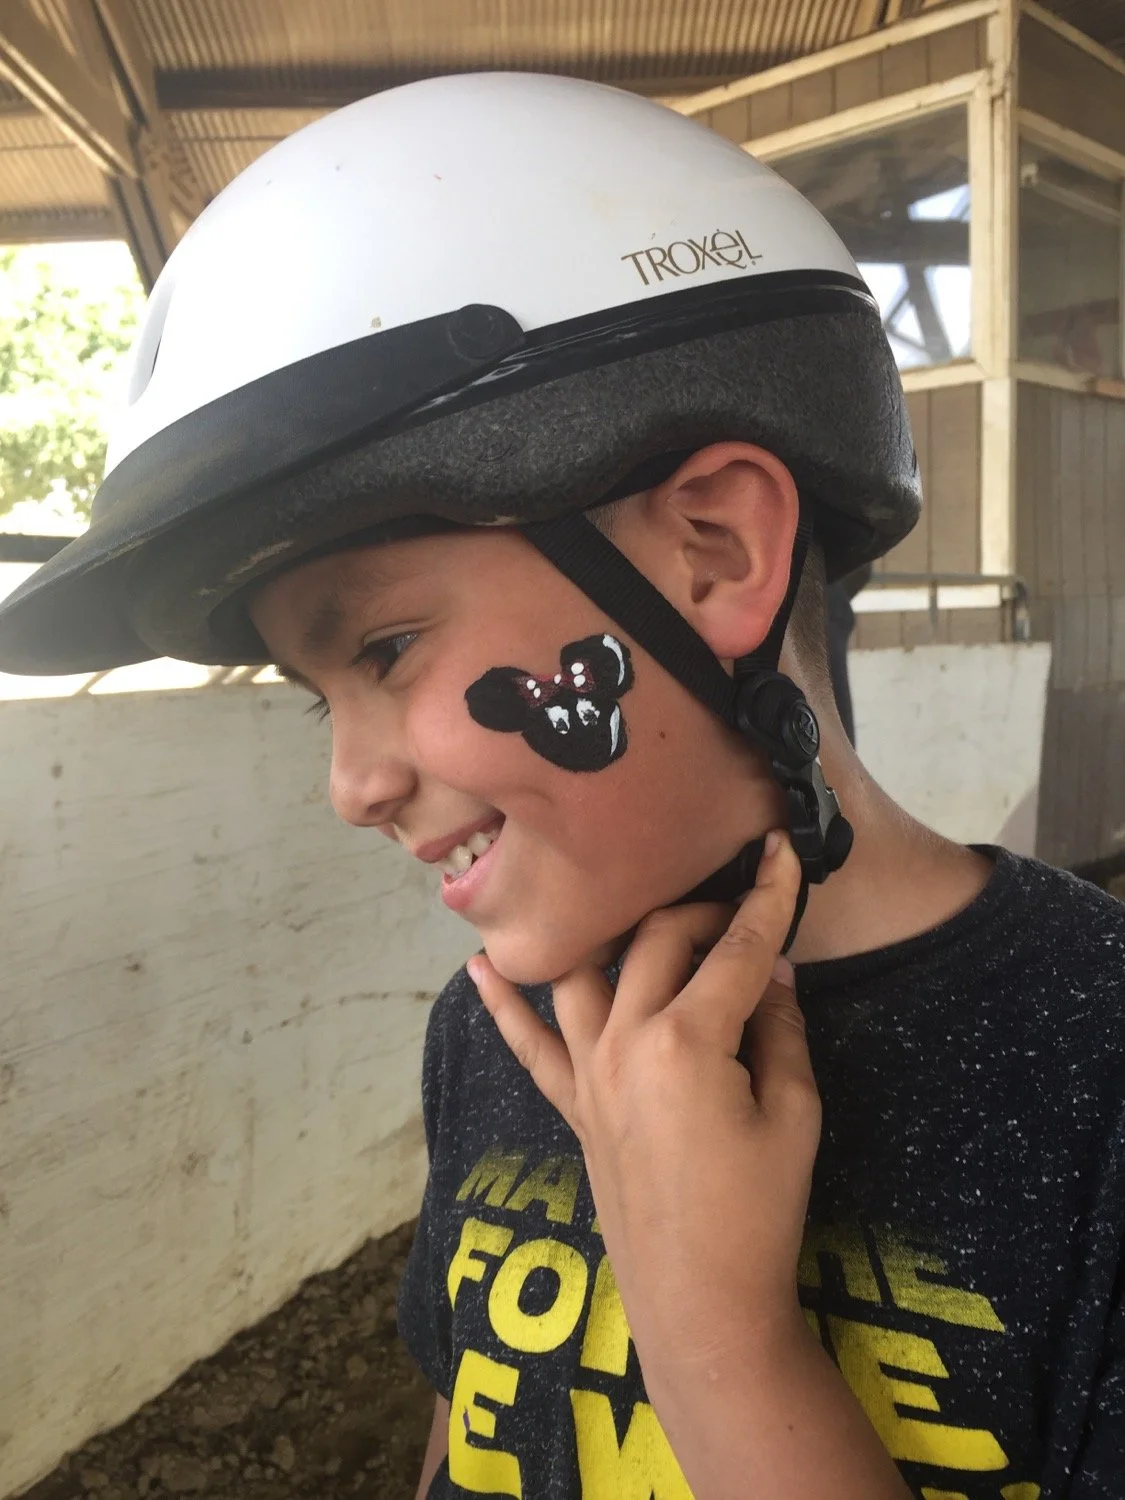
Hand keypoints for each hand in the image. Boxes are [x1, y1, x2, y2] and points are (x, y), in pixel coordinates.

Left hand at [466, 830, 820, 1388]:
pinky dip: (501, 1005)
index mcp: (690, 1040)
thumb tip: (771, 968)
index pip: (738, 948)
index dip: (768, 897)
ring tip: (647, 918)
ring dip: (615, 933)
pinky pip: (526, 1044)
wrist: (701, 1299)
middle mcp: (627, 1040)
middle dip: (702, 911)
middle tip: (739, 913)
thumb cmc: (759, 1211)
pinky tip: (476, 968)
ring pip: (588, 970)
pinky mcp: (571, 1103)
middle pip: (659, 940)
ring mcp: (589, 1071)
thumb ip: (779, 1029)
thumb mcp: (794, 1114)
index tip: (781, 851)